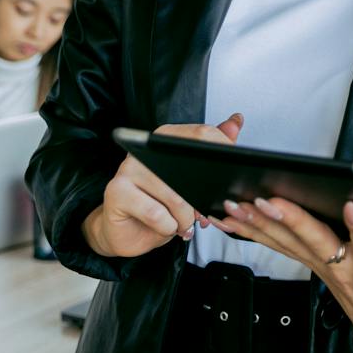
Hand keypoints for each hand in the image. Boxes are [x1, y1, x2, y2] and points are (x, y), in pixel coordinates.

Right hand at [82, 113, 243, 257]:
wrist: (127, 231)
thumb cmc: (160, 205)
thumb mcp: (191, 181)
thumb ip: (212, 151)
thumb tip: (236, 120)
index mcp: (166, 139)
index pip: (202, 134)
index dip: (223, 154)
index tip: (233, 174)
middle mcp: (145, 149)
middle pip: (191, 169)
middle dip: (204, 198)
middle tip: (207, 214)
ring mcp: (128, 168)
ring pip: (176, 197)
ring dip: (186, 218)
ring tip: (184, 224)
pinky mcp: (116, 192)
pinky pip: (156, 213)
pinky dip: (168, 226)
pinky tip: (167, 228)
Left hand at [215, 195, 352, 344]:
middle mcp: (345, 269)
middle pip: (317, 242)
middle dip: (293, 219)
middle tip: (271, 199)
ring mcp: (325, 268)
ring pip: (289, 243)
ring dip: (261, 224)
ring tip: (237, 202)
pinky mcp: (314, 264)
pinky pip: (280, 247)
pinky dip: (254, 232)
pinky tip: (232, 217)